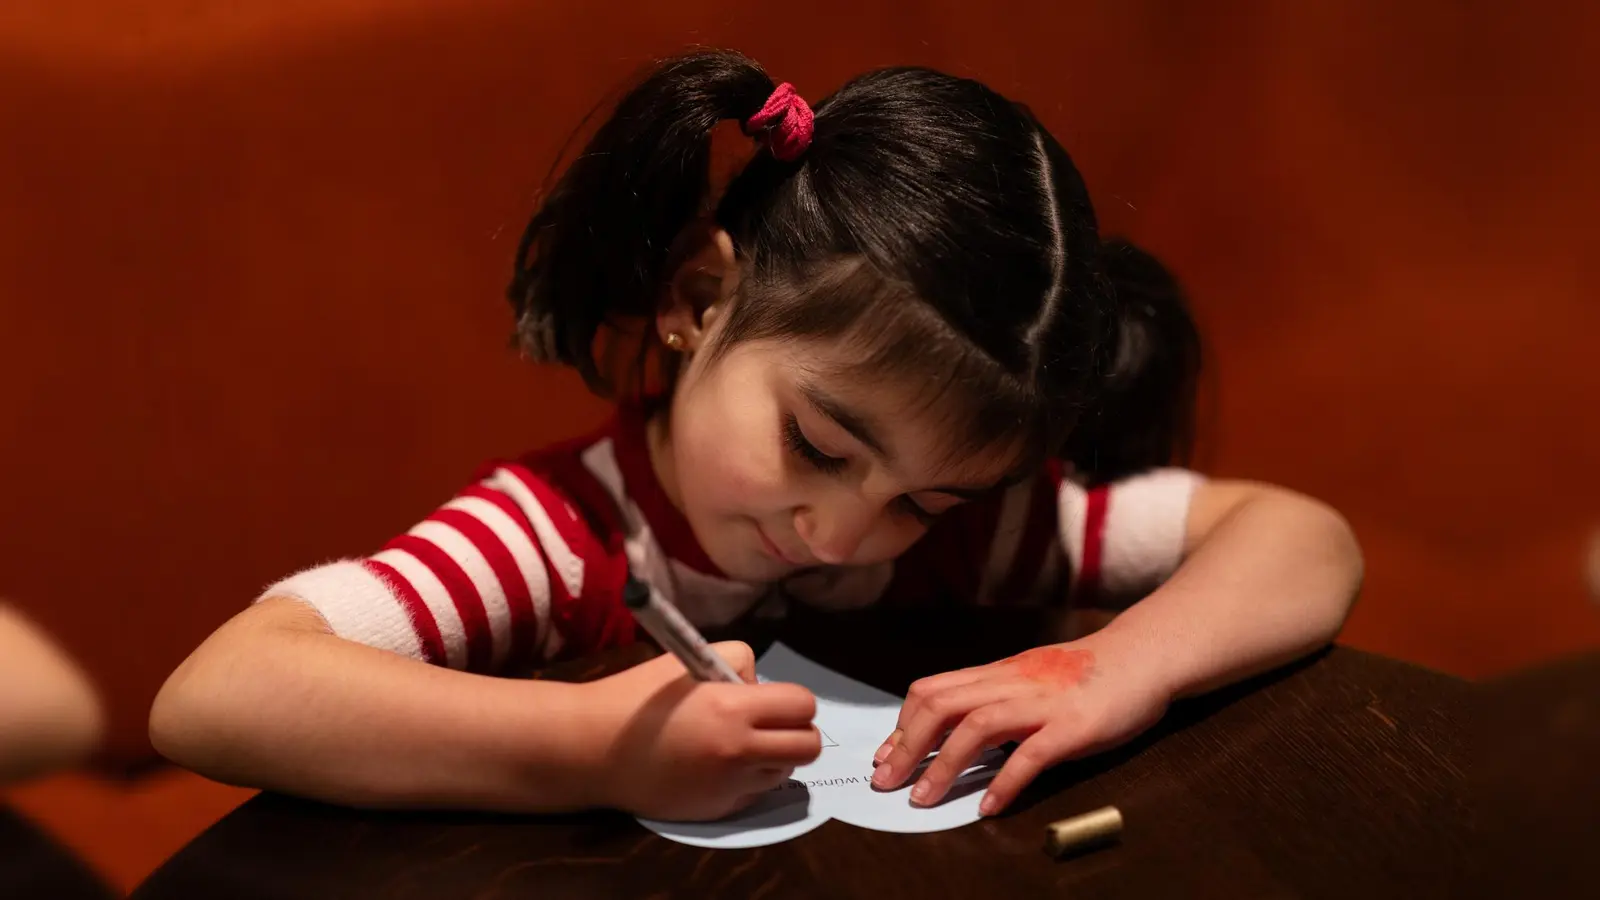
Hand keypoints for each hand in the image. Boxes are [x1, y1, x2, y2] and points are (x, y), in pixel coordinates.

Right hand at [590, 641, 821, 820]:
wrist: (594, 749)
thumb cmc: (637, 697)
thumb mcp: (689, 661)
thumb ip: (737, 665)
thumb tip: (762, 690)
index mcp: (731, 709)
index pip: (802, 706)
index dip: (792, 699)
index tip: (772, 698)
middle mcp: (738, 752)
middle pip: (808, 746)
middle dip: (797, 730)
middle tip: (769, 722)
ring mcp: (729, 786)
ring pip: (784, 771)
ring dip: (773, 755)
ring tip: (739, 742)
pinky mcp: (718, 810)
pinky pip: (755, 793)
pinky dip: (748, 778)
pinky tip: (717, 764)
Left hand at [870, 640, 1169, 815]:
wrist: (1142, 656)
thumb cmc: (1085, 674)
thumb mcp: (1029, 678)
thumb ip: (994, 698)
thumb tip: (954, 728)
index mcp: (997, 674)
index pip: (934, 691)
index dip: (902, 724)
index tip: (885, 756)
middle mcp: (1012, 684)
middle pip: (942, 706)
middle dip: (907, 747)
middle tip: (887, 782)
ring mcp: (1042, 704)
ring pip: (976, 728)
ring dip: (943, 766)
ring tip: (922, 799)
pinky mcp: (1073, 727)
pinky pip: (1031, 755)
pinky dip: (1005, 782)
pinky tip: (989, 807)